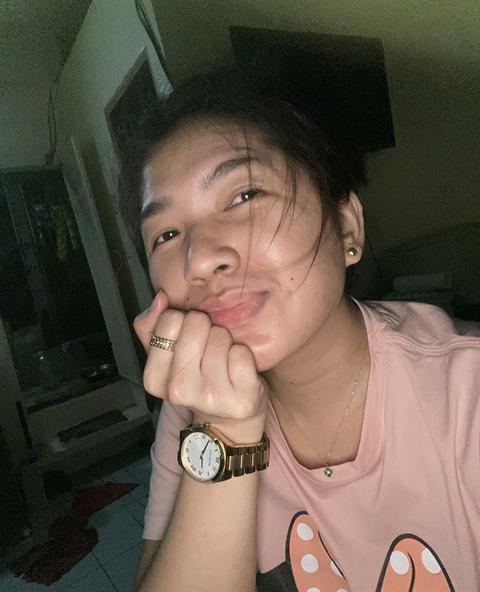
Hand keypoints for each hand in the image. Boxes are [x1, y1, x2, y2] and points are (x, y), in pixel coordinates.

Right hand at [134, 291, 268, 440]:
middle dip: (205, 329)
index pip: (169, 319)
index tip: (186, 341)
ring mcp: (211, 397)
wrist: (228, 420)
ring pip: (220, 335)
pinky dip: (243, 355)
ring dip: (225, 342)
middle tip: (206, 352)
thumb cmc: (199, 382)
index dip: (182, 323)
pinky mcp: (242, 398)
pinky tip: (238, 372)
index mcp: (154, 379)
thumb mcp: (168, 357)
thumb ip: (154, 325)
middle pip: (197, 323)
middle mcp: (179, 391)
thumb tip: (161, 298)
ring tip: (222, 362)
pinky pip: (242, 352)